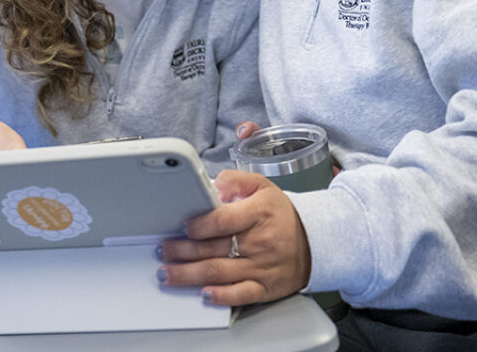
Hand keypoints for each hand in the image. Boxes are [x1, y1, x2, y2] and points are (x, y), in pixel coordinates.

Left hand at [156, 169, 311, 305]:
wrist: (314, 242)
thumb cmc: (281, 214)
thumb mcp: (261, 186)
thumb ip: (234, 180)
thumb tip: (214, 187)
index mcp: (258, 213)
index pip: (222, 221)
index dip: (198, 225)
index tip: (184, 226)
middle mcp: (259, 242)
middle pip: (213, 248)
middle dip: (181, 251)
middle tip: (162, 250)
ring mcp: (261, 267)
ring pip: (218, 272)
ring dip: (188, 274)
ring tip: (167, 273)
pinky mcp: (264, 287)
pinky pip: (240, 295)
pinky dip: (220, 296)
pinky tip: (203, 294)